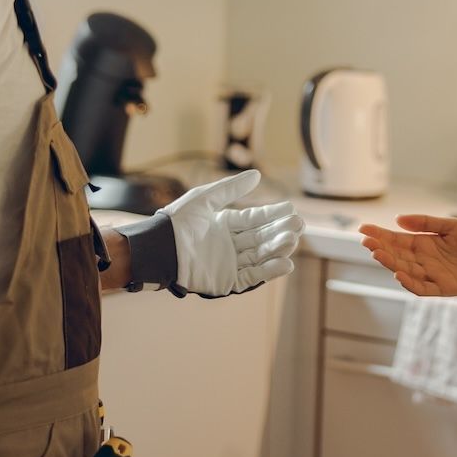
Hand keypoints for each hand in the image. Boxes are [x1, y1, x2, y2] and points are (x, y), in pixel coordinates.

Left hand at [162, 170, 302, 295]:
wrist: (158, 248)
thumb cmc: (177, 222)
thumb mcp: (205, 198)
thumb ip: (231, 188)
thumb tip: (257, 174)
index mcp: (224, 225)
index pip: (255, 219)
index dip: (272, 214)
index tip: (291, 209)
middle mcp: (230, 245)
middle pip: (261, 238)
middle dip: (279, 231)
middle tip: (298, 225)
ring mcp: (229, 264)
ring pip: (260, 256)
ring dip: (277, 249)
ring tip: (293, 241)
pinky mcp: (226, 282)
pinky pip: (252, 276)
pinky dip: (269, 271)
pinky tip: (285, 263)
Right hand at [359, 214, 456, 297]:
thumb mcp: (450, 226)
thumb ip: (425, 223)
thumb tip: (398, 220)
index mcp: (423, 244)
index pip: (396, 240)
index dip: (379, 235)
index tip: (363, 228)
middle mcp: (423, 260)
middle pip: (396, 255)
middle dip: (380, 248)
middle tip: (366, 242)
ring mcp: (431, 274)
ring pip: (404, 270)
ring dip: (390, 263)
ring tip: (377, 254)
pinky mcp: (442, 287)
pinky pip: (422, 287)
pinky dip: (409, 283)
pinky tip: (398, 274)